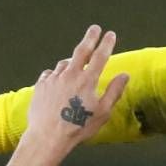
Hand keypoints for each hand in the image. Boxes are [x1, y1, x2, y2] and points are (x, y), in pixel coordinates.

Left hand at [21, 25, 128, 156]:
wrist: (47, 136)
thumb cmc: (78, 127)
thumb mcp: (103, 112)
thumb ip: (114, 91)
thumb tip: (124, 75)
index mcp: (87, 80)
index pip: (100, 56)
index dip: (107, 43)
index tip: (111, 34)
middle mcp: (70, 75)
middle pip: (81, 50)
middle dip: (90, 37)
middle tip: (94, 28)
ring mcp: (53, 79)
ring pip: (64, 63)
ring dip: (72, 62)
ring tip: (76, 65)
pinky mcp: (41, 86)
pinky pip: (50, 74)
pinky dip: (56, 74)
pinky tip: (58, 80)